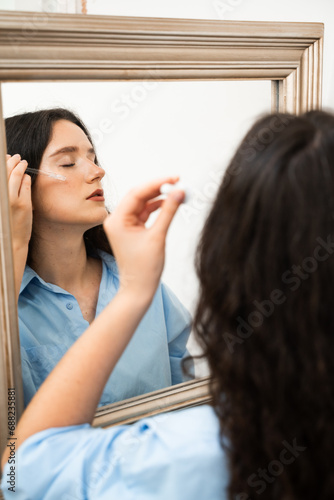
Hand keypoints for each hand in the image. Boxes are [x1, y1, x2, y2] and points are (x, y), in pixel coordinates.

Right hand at [7, 153, 32, 248]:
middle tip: (16, 157)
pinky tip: (26, 176)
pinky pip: (25, 184)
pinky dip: (26, 178)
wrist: (11, 240)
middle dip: (11, 161)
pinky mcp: (24, 203)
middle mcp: (1, 195)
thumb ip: (3, 190)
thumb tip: (8, 171)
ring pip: (16, 175)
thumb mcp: (1, 204)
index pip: (0, 173)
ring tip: (22, 162)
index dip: (3, 162)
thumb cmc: (5, 222)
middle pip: (5, 171)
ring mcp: (12, 199)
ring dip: (20, 166)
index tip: (6, 157)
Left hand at [103, 176, 183, 300]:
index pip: (136, 193)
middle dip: (157, 187)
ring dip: (158, 196)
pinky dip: (155, 206)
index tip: (174, 179)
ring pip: (142, 202)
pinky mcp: (131, 228)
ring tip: (176, 191)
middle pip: (138, 195)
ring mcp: (123, 224)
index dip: (156, 183)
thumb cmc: (143, 269)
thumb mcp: (158, 237)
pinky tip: (168, 202)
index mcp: (117, 220)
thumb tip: (178, 192)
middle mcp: (117, 220)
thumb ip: (168, 211)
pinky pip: (143, 212)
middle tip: (177, 182)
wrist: (138, 289)